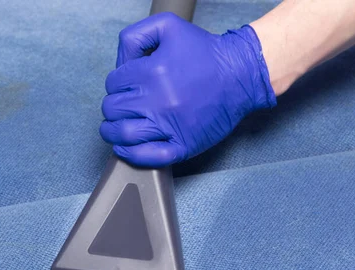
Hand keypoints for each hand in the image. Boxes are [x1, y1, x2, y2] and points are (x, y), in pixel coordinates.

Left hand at [100, 12, 276, 167]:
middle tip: (124, 104)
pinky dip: (130, 154)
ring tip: (117, 126)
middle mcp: (158, 101)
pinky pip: (147, 157)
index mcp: (152, 72)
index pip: (113, 84)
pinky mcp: (182, 145)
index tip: (127, 86)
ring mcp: (170, 126)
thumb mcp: (168, 26)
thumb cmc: (207, 53)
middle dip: (114, 105)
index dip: (117, 84)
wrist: (241, 75)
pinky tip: (125, 147)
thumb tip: (119, 63)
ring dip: (113, 130)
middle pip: (113, 109)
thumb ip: (135, 36)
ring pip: (122, 134)